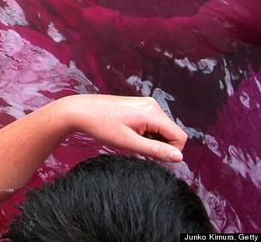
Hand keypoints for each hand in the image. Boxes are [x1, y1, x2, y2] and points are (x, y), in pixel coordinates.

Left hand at [54, 94, 186, 162]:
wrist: (80, 111)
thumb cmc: (101, 126)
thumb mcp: (129, 142)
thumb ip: (156, 150)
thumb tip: (179, 157)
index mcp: (152, 112)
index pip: (180, 137)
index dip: (170, 151)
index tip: (150, 154)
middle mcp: (152, 104)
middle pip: (172, 132)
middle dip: (160, 144)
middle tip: (137, 146)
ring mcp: (145, 103)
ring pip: (162, 128)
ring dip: (152, 138)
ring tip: (131, 138)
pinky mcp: (139, 105)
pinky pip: (153, 122)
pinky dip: (146, 132)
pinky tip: (129, 132)